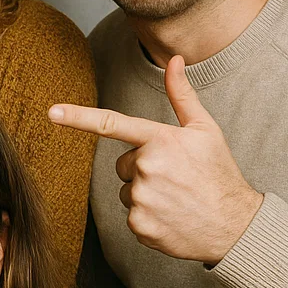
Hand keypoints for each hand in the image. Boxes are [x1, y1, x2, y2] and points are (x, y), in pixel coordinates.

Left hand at [49, 55, 262, 264]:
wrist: (236, 226)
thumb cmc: (219, 174)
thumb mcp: (206, 131)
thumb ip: (182, 95)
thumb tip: (174, 60)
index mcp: (160, 140)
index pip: (112, 124)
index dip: (77, 117)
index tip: (52, 112)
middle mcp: (146, 167)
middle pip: (123, 164)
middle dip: (142, 169)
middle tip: (174, 178)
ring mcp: (141, 198)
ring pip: (125, 190)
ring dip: (145, 193)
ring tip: (176, 198)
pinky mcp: (138, 224)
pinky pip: (130, 213)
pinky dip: (147, 216)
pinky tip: (172, 216)